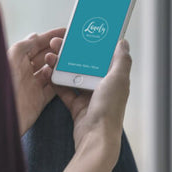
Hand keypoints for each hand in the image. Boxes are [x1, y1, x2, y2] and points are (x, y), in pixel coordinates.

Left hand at [7, 28, 65, 135]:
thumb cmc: (1, 86)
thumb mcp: (12, 58)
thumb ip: (25, 45)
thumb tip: (34, 36)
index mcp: (16, 60)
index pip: (36, 44)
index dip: (50, 37)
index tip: (65, 31)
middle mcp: (24, 71)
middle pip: (45, 57)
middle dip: (57, 50)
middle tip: (71, 45)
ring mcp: (32, 86)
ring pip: (51, 72)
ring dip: (60, 66)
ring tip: (71, 60)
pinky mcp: (38, 100)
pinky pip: (54, 89)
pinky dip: (61, 83)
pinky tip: (66, 76)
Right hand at [45, 38, 131, 158]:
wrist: (95, 137)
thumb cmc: (109, 110)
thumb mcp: (118, 80)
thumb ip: (121, 60)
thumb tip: (122, 42)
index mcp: (114, 78)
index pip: (102, 56)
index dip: (91, 45)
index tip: (80, 34)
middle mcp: (102, 87)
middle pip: (84, 64)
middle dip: (71, 52)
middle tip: (58, 43)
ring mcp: (89, 97)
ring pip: (73, 75)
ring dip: (61, 65)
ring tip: (50, 56)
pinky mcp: (76, 106)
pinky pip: (65, 90)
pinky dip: (56, 82)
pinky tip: (49, 72)